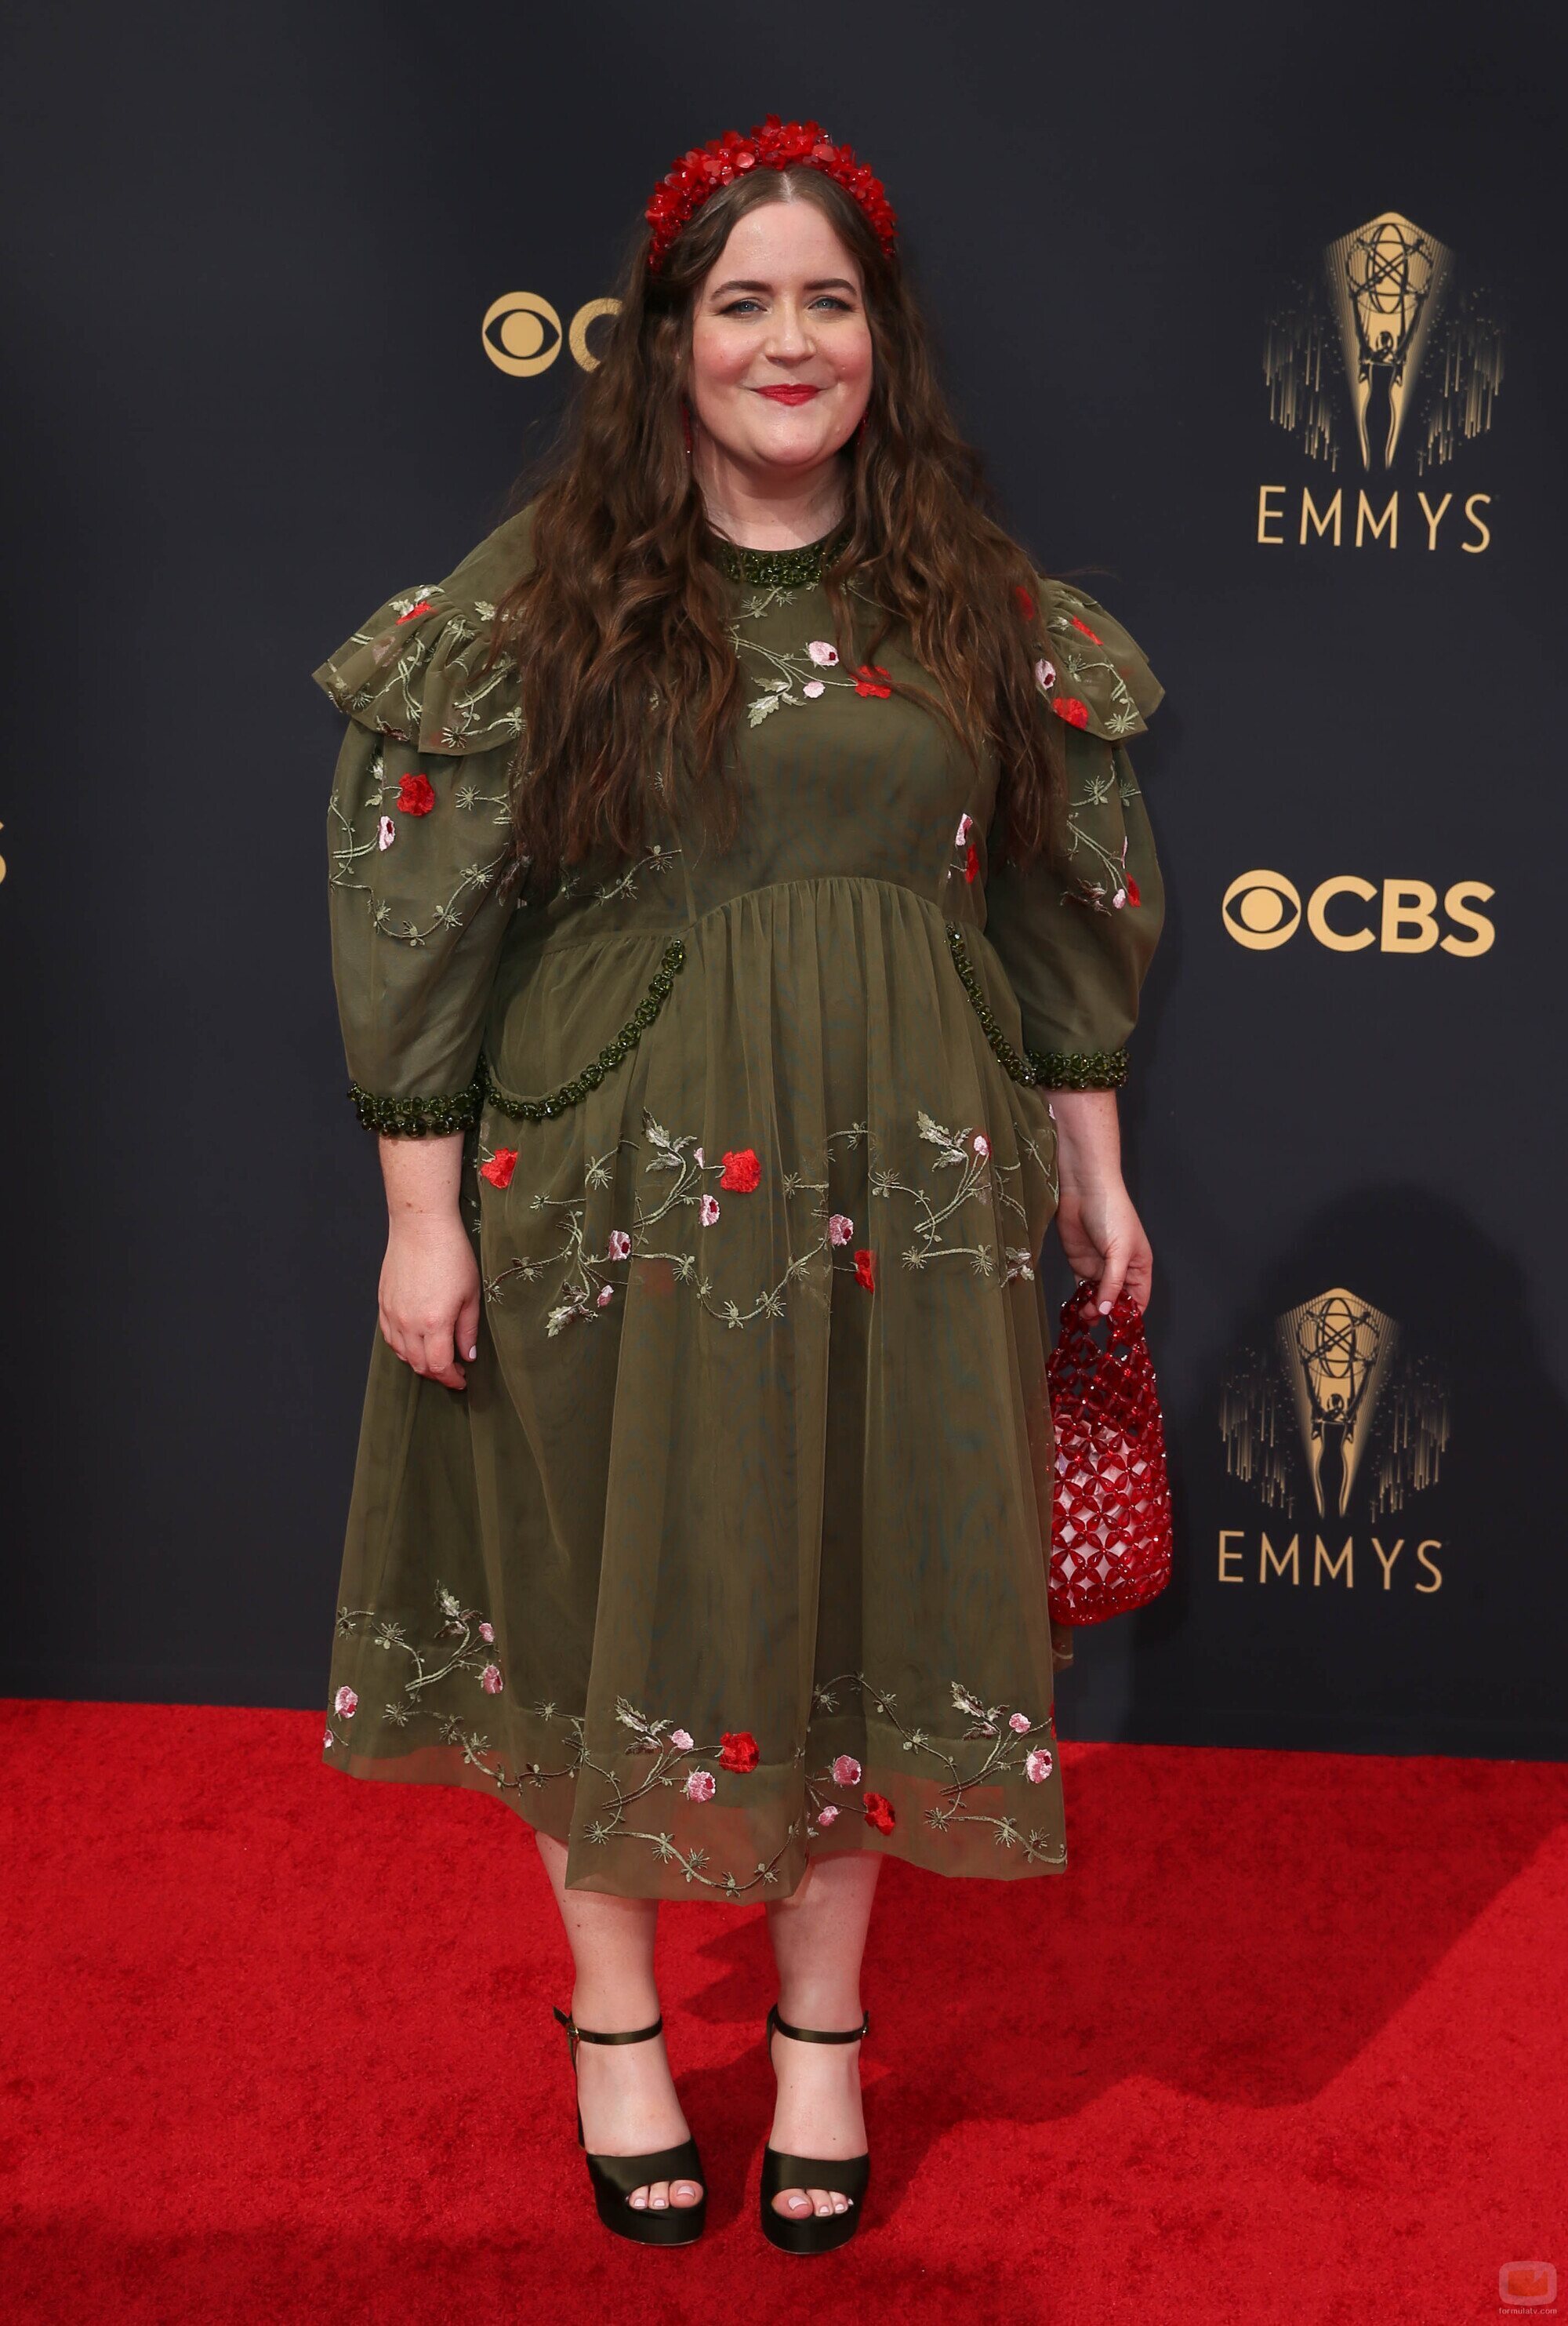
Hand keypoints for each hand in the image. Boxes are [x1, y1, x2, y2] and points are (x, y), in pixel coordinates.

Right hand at [378, 1214, 480, 1388]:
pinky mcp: (383, 1303)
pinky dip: (402, 1347)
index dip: (451, 1379)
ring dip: (419, 1362)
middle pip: (419, 1364)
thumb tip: (467, 1355)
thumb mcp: (470, 1294)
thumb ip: (468, 1329)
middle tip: (452, 1371)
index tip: (461, 1380)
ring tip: (435, 1358)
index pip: (439, 1366)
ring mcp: (393, 1314)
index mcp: (434, 1323)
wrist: (421, 1227)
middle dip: (437, 1374)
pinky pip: (389, 1336)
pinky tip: (415, 1343)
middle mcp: (409, 1323)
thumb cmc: (451, 1254)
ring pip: (401, 1353)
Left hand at [1049, 1088, 1151, 1315]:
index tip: (1120, 1331)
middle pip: (1116, 1302)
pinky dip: (1078, 1300)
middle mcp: (1120, 1271)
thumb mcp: (1118, 1252)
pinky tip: (1074, 1309)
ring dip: (1091, 1310)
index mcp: (1139, 1267)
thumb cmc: (1112, 1213)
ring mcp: (1099, 1268)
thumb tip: (1106, 1310)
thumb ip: (1113, 1283)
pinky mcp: (1080, 1264)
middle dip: (1108, 1314)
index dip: (1131, 1316)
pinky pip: (1081, 1288)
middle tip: (1095, 1321)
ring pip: (1097, 1298)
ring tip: (1083, 1317)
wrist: (1084, 1188)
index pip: (1139, 1300)